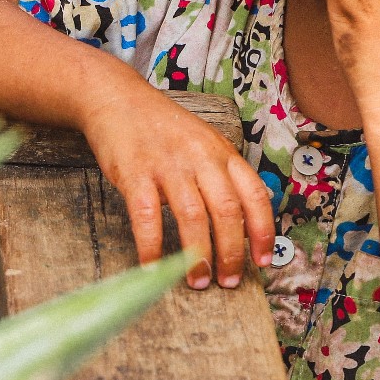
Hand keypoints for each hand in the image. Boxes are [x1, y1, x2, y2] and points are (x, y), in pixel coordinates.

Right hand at [80, 79, 274, 289]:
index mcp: (222, 152)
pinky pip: (148, 217)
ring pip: (193, 217)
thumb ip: (226, 174)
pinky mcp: (135, 173)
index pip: (254, 194)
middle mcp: (201, 158)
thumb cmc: (162, 127)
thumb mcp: (205, 142)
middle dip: (231, 252)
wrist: (117, 99)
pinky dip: (152, 246)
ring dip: (197, 256)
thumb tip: (252, 215)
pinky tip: (153, 266)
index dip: (262, 231)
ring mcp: (168, 165)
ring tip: (197, 281)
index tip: (262, 260)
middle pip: (227, 211)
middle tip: (229, 280)